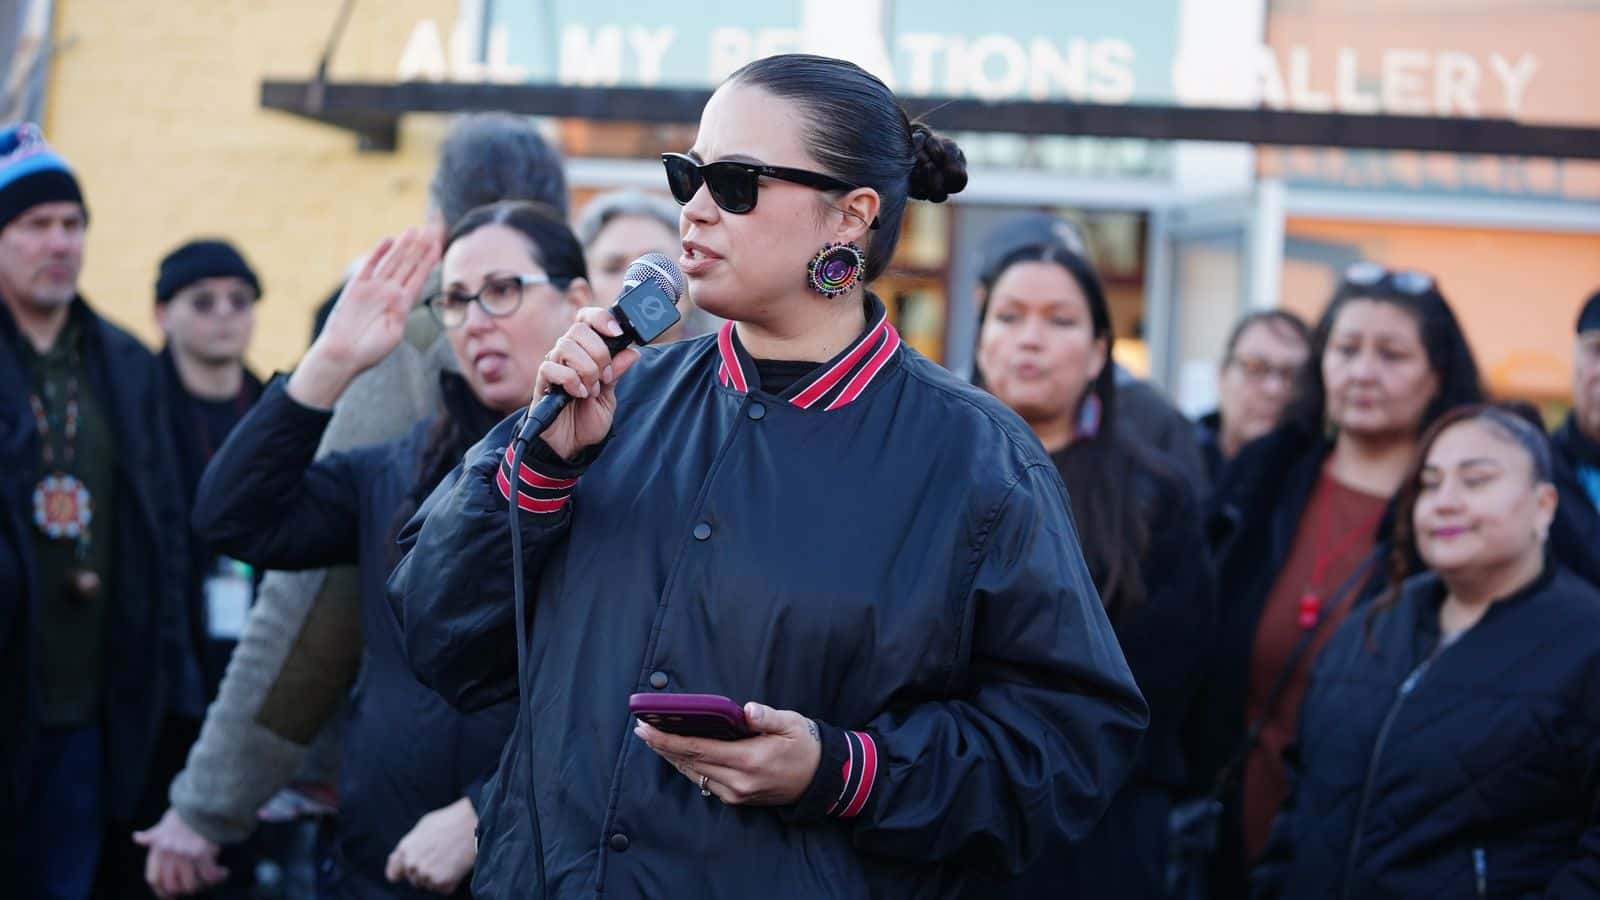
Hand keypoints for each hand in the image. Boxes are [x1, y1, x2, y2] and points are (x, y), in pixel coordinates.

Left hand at [133, 808, 228, 898]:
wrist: (204, 802)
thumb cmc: (184, 813)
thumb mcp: (163, 824)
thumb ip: (151, 836)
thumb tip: (136, 837)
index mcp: (158, 849)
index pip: (154, 878)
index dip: (161, 891)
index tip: (170, 895)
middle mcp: (170, 854)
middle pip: (174, 886)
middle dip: (185, 890)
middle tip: (196, 886)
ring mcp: (185, 855)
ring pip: (192, 884)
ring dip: (203, 885)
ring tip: (211, 879)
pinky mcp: (202, 854)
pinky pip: (210, 875)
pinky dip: (218, 876)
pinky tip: (223, 872)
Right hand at [288, 225, 442, 408]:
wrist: (343, 354)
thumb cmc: (370, 350)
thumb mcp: (394, 332)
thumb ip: (401, 312)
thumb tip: (404, 296)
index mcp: (402, 304)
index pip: (419, 277)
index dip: (429, 261)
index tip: (439, 246)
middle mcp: (390, 292)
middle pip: (409, 265)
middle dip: (420, 248)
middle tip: (431, 230)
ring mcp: (374, 287)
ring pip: (393, 262)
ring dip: (403, 246)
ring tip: (414, 230)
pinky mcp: (357, 286)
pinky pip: (371, 266)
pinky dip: (379, 253)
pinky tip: (389, 240)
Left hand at [385, 796, 476, 894]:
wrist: (473, 822)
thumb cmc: (450, 821)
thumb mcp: (423, 827)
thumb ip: (409, 845)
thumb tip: (397, 858)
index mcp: (405, 849)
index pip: (393, 874)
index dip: (402, 873)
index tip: (414, 869)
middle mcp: (412, 864)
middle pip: (414, 880)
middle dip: (426, 872)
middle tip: (442, 857)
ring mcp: (426, 874)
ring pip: (429, 885)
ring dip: (438, 877)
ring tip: (451, 859)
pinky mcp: (442, 883)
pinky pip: (444, 889)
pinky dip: (451, 881)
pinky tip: (457, 865)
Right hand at [534, 307, 642, 459]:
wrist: (572, 446)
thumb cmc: (588, 419)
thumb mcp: (610, 395)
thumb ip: (616, 373)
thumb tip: (632, 351)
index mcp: (584, 352)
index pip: (586, 318)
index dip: (601, 318)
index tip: (617, 333)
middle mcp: (567, 355)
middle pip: (578, 329)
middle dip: (599, 353)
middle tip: (604, 377)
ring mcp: (553, 367)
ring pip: (566, 346)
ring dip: (586, 369)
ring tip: (591, 390)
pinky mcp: (542, 383)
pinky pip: (551, 368)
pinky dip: (571, 380)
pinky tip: (578, 395)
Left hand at [635, 702, 821, 805]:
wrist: (821, 779)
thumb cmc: (805, 745)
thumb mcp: (792, 724)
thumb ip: (767, 717)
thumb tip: (747, 710)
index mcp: (749, 760)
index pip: (698, 749)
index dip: (668, 740)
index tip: (647, 729)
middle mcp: (738, 781)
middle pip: (690, 762)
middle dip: (663, 746)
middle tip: (641, 729)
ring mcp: (737, 793)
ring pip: (694, 774)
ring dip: (672, 757)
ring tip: (653, 739)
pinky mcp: (737, 798)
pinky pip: (705, 781)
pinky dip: (689, 766)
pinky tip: (678, 754)